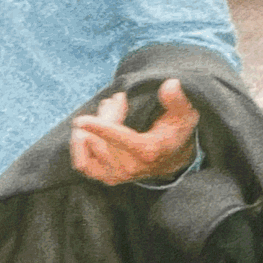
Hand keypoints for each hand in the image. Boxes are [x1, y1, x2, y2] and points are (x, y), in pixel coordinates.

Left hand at [71, 78, 199, 184]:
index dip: (99, 128)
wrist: (171, 157)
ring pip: (90, 148)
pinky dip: (80, 146)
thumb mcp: (183, 114)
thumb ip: (177, 99)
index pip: (120, 139)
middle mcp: (131, 167)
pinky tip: (87, 130)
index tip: (80, 119)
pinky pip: (83, 163)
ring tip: (106, 109)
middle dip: (106, 115)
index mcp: (148, 150)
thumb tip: (170, 84)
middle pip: (103, 138)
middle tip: (116, 99)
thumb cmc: (175, 131)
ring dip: (90, 127)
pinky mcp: (106, 177)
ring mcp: (117, 174)